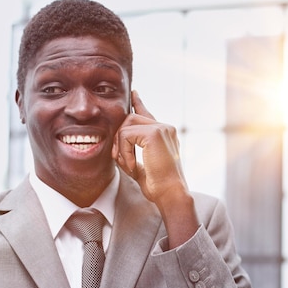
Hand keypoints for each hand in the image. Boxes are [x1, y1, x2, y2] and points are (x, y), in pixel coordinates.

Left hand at [112, 90, 198, 248]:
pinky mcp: (154, 133)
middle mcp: (165, 127)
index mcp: (164, 133)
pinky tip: (133, 166)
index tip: (134, 93)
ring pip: (126, 126)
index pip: (147, 114)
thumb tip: (117, 140)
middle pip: (130, 119)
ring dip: (120, 147)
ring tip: (129, 166)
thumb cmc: (158, 186)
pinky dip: (124, 152)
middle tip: (119, 158)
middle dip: (119, 138)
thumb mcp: (141, 164)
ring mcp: (161, 128)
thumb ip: (132, 150)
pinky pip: (126, 136)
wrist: (171, 194)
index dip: (138, 103)